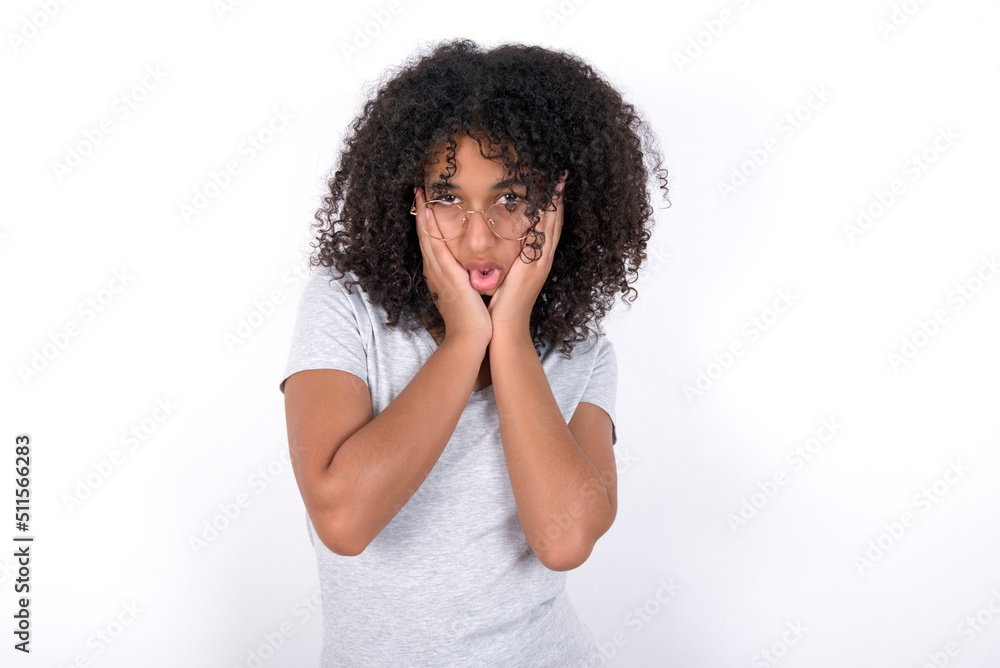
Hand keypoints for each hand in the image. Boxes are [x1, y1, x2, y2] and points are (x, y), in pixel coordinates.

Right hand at [414, 186, 492, 344]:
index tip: (426, 201)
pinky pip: (435, 248)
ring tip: (418, 192)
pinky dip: (429, 229)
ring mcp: (438, 273)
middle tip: (417, 188)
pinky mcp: (446, 276)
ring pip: (426, 237)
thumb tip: (474, 268)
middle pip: (424, 235)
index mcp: (440, 274)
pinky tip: (426, 212)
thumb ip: (468, 279)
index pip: (431, 241)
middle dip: (420, 212)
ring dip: (421, 213)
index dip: (427, 221)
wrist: (471, 338)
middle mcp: (435, 271)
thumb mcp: (469, 293)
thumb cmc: (473, 319)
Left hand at [486, 171, 566, 334]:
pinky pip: (541, 237)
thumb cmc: (502, 306)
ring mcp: (540, 263)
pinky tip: (545, 203)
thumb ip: (510, 262)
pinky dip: (545, 219)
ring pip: (551, 226)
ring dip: (555, 203)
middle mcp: (542, 259)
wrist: (505, 328)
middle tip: (560, 174)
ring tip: (557, 181)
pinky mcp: (533, 268)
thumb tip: (504, 250)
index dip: (552, 206)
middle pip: (554, 221)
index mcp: (536, 261)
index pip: (547, 227)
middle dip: (558, 198)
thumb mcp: (508, 278)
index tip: (553, 185)